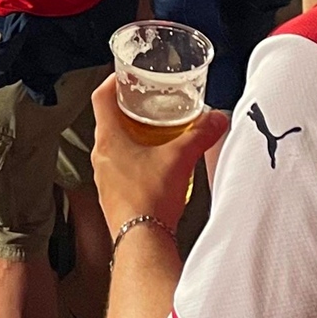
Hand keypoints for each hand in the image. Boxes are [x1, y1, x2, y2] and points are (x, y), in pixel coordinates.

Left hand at [88, 79, 228, 230]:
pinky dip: (137, 161)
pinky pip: (122, 169)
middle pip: (109, 122)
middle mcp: (101, 157)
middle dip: (130, 110)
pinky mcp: (114, 196)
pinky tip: (158, 167)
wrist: (143, 242)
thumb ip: (201, 134)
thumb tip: (216, 119)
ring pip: (115, 147)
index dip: (112, 81)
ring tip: (159, 134)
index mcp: (108, 140)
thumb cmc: (149, 199)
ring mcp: (105, 178)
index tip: (125, 75)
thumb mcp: (179, 158)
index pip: (100, 98)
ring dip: (134, 137)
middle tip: (150, 104)